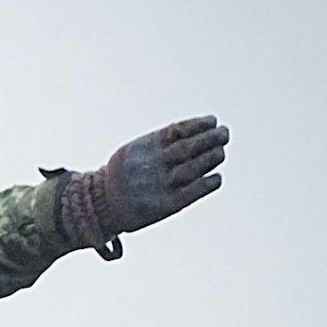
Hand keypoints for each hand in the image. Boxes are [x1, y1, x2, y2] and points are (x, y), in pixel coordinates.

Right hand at [61, 116, 228, 251]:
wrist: (101, 205)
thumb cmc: (124, 175)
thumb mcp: (134, 151)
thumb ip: (160, 142)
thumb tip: (197, 131)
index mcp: (143, 148)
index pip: (177, 131)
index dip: (198, 125)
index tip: (213, 121)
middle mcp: (151, 165)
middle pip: (188, 148)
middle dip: (211, 138)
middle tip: (224, 133)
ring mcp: (159, 185)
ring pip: (193, 168)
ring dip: (212, 158)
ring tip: (220, 151)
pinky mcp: (165, 205)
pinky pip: (193, 192)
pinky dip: (208, 183)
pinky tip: (216, 178)